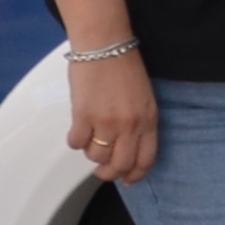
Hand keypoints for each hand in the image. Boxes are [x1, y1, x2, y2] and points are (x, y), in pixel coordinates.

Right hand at [66, 50, 158, 184]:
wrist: (105, 45)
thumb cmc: (124, 67)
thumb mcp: (144, 98)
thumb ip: (140, 124)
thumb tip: (127, 149)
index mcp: (148, 120)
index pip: (146, 160)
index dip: (135, 175)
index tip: (127, 180)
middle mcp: (130, 125)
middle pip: (120, 165)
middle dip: (109, 173)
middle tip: (102, 170)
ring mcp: (106, 122)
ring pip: (96, 156)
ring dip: (91, 152)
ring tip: (91, 138)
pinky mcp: (83, 116)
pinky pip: (76, 143)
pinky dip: (75, 140)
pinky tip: (78, 129)